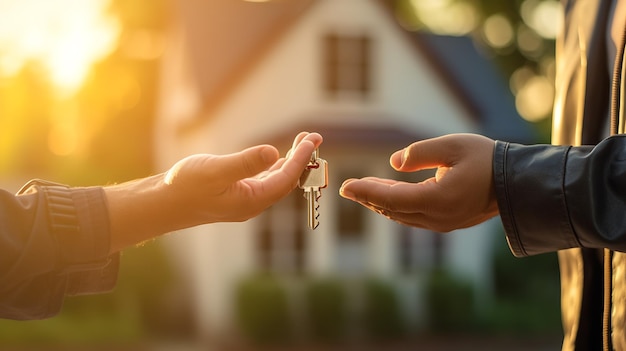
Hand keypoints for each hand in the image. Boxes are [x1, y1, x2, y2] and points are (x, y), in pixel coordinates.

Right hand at [106, 132, 321, 251]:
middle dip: (302, 160)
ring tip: (303, 143)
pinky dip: (275, 166)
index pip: (285, 179)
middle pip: (286, 181)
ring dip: (290, 161)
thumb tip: (273, 152)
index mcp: (251, 201)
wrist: (162, 204)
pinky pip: (264, 181)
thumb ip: (245, 162)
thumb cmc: (184, 187)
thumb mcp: (215, 171)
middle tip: (313, 137)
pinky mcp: (236, 195)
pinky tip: (278, 156)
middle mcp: (252, 204)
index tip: (313, 140)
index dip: (301, 159)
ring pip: (276, 180)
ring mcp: (245, 200)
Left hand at [339, 133, 497, 231]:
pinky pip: (412, 217)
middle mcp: (437, 217)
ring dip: (380, 202)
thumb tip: (393, 163)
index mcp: (438, 199)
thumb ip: (420, 152)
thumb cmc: (486, 159)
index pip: (391, 198)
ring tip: (362, 188)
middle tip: (347, 187)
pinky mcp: (446, 222)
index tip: (345, 185)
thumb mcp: (452, 146)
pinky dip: (395, 206)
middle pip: (391, 209)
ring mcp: (442, 223)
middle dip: (368, 197)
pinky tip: (386, 196)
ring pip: (400, 215)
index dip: (365, 191)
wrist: (516, 183)